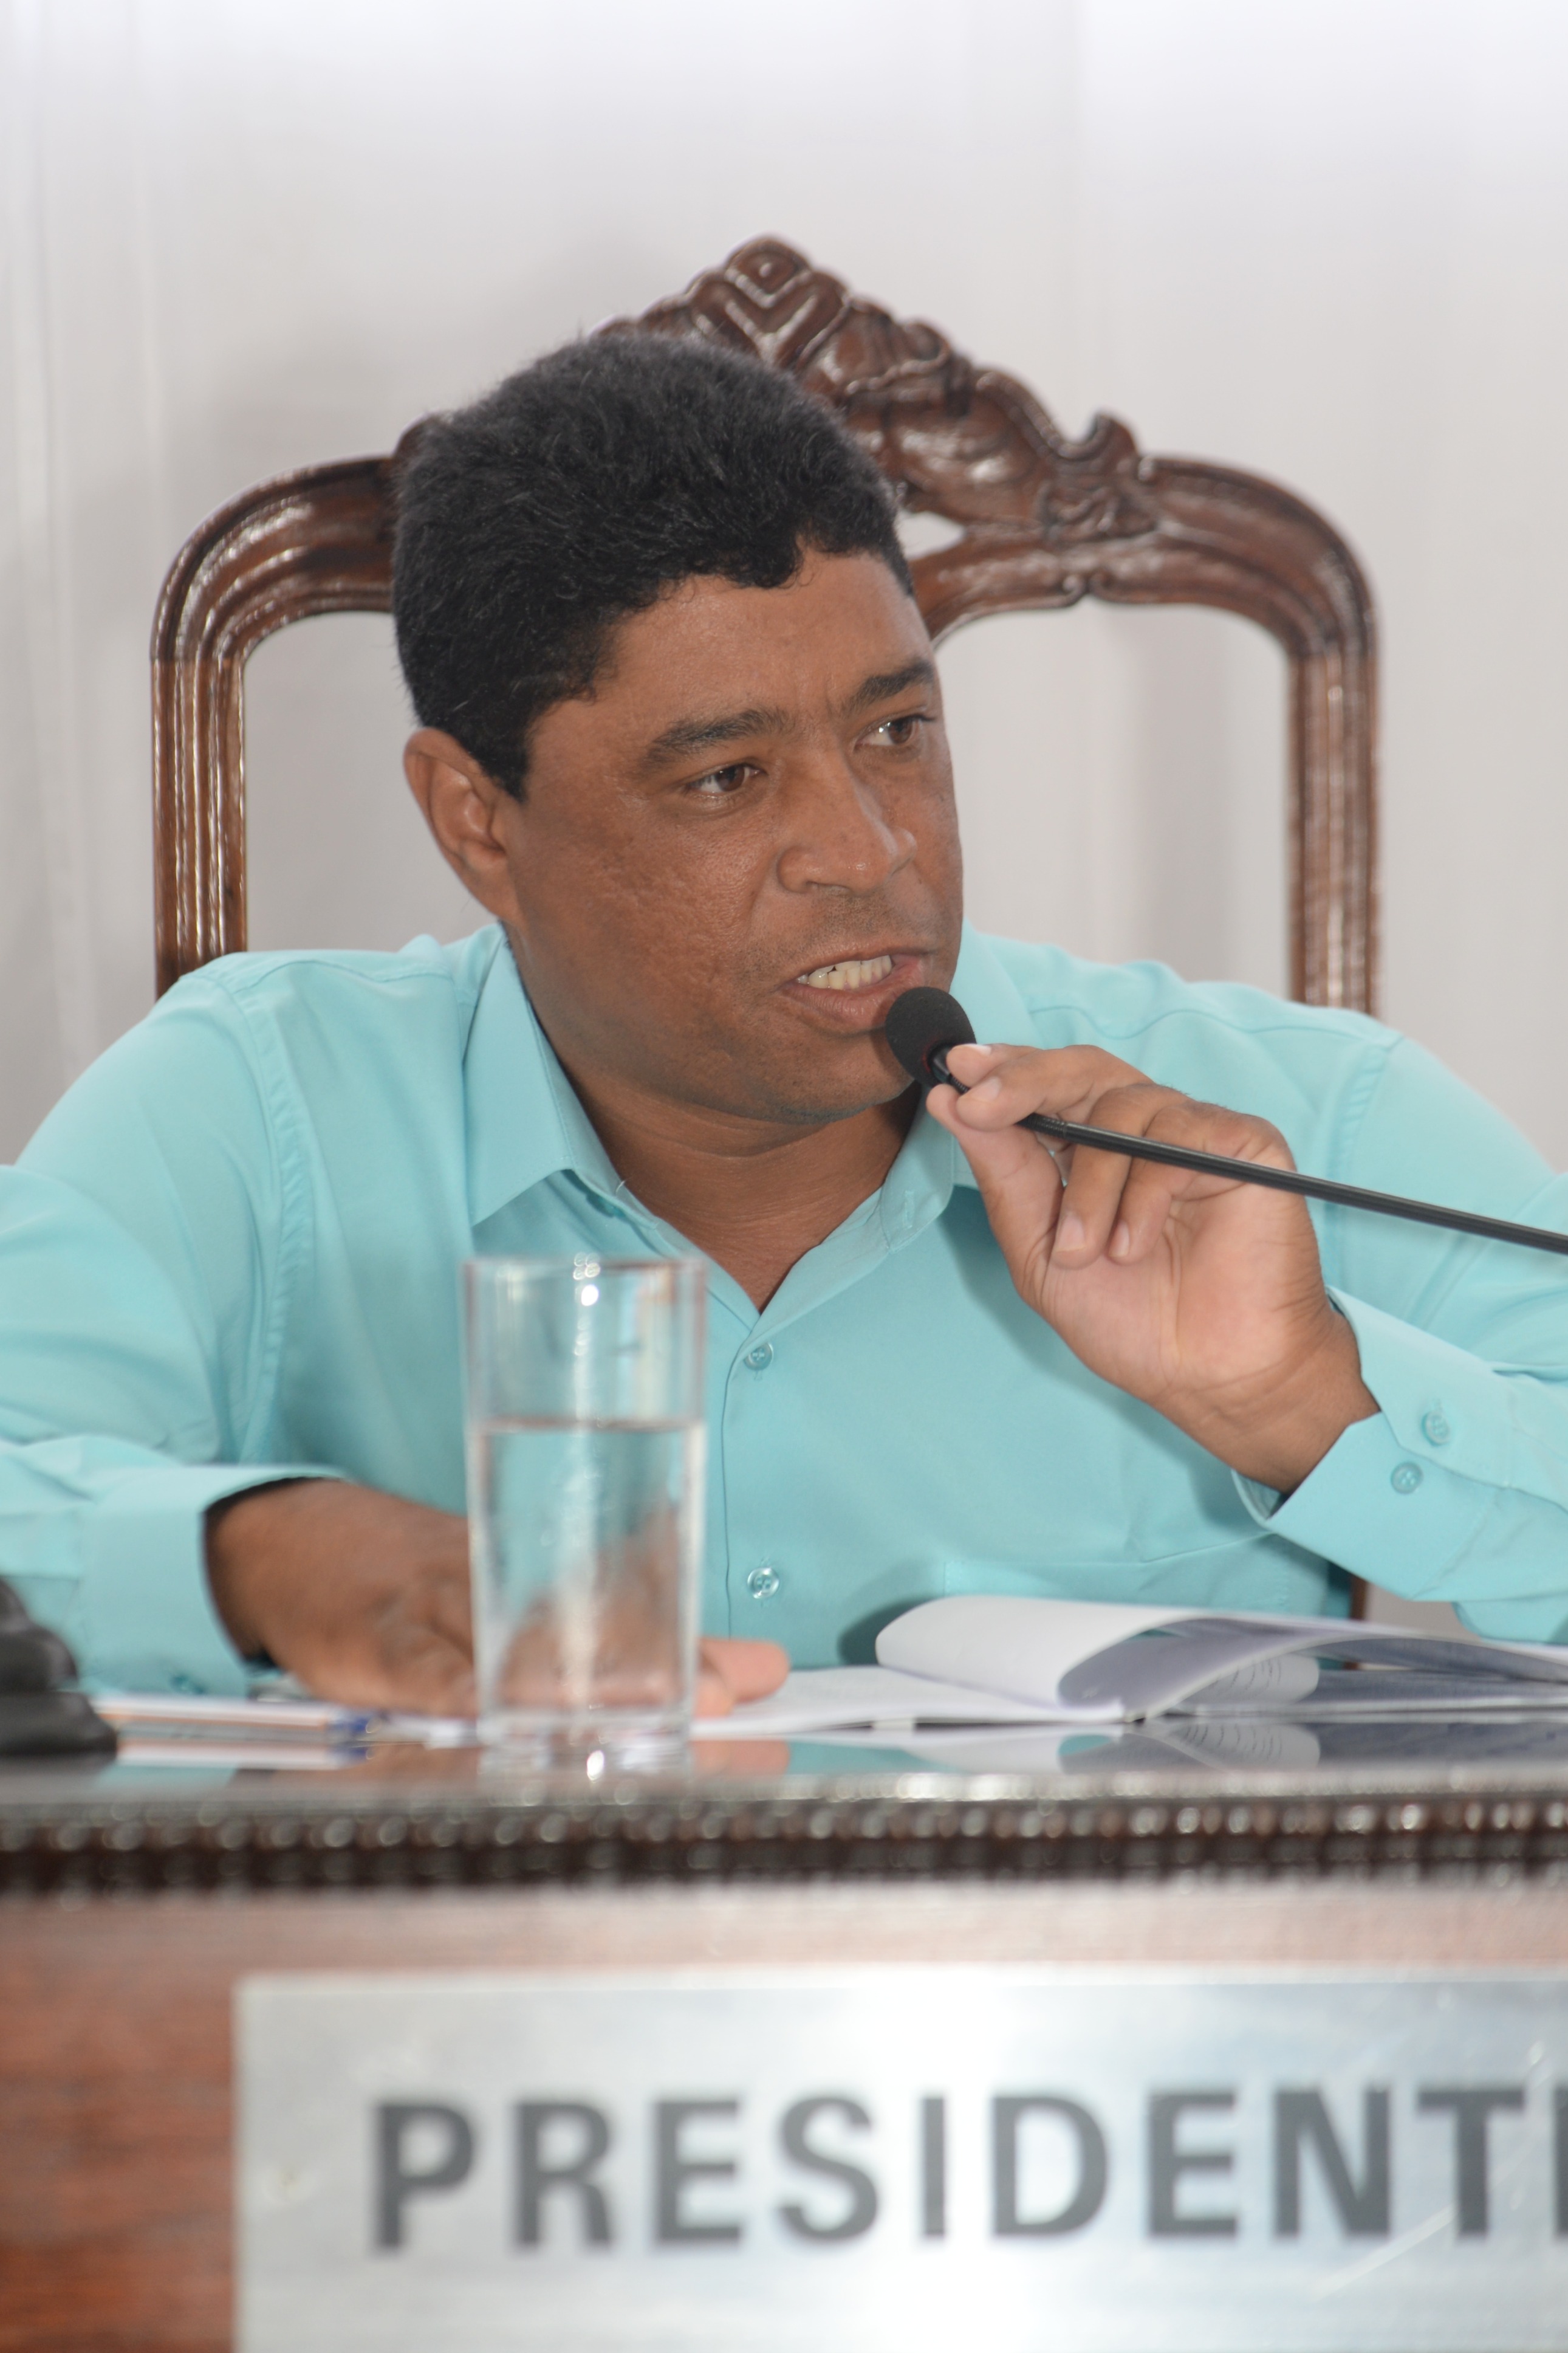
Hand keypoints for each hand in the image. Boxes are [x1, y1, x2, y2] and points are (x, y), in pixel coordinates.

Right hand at [206, 1481, 787, 1715]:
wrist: (303, 1543)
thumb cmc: (430, 1585)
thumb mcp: (528, 1605)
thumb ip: (639, 1649)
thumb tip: (756, 1673)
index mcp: (547, 1591)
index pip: (640, 1624)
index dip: (701, 1654)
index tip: (763, 1678)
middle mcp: (506, 1592)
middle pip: (594, 1641)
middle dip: (661, 1677)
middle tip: (725, 1703)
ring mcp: (441, 1611)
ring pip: (514, 1649)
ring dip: (577, 1688)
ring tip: (639, 1722)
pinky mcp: (377, 1639)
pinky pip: (420, 1667)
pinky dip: (453, 1690)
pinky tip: (486, 1715)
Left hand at [927, 1042, 1376, 1492]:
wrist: (1210, 1376)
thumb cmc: (1131, 1320)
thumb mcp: (1041, 1251)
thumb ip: (1003, 1176)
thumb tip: (950, 1100)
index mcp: (1093, 1148)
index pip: (1050, 1084)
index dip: (1006, 1068)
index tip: (960, 1069)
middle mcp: (1143, 1130)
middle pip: (1084, 1067)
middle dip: (1026, 1082)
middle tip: (984, 1107)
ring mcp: (1194, 1133)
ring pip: (1123, 1107)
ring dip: (1089, 1184)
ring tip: (1083, 1250)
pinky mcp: (1245, 1144)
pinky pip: (1182, 1135)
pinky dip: (1144, 1191)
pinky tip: (1134, 1244)